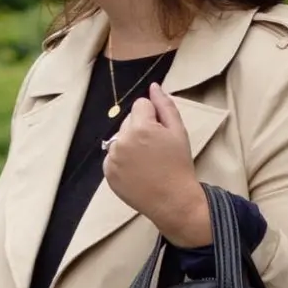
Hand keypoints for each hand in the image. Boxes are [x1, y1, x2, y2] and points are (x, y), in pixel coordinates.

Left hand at [103, 82, 211, 246]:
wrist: (172, 200)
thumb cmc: (179, 165)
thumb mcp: (178, 132)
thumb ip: (165, 105)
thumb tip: (153, 86)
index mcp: (140, 127)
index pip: (141, 104)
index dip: (154, 116)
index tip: (162, 134)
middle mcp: (122, 140)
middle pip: (129, 120)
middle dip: (141, 128)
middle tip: (156, 149)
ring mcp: (112, 157)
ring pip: (120, 137)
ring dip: (131, 143)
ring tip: (147, 161)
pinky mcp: (108, 172)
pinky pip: (113, 155)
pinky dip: (123, 159)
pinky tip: (137, 170)